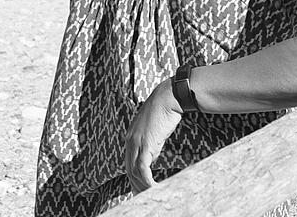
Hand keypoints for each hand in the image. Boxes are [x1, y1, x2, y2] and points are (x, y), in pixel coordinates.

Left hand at [124, 78, 182, 192]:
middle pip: (129, 170)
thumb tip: (151, 160)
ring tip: (151, 195)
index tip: (139, 189)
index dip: (133, 178)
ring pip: (135, 172)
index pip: (129, 163)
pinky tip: (154, 188)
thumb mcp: (154, 132)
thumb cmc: (164, 112)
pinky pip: (143, 168)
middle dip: (136, 186)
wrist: (168, 98)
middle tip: (143, 198)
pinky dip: (147, 181)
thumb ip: (150, 146)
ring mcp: (136, 143)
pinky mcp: (146, 144)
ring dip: (143, 186)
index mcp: (131, 138)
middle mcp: (130, 141)